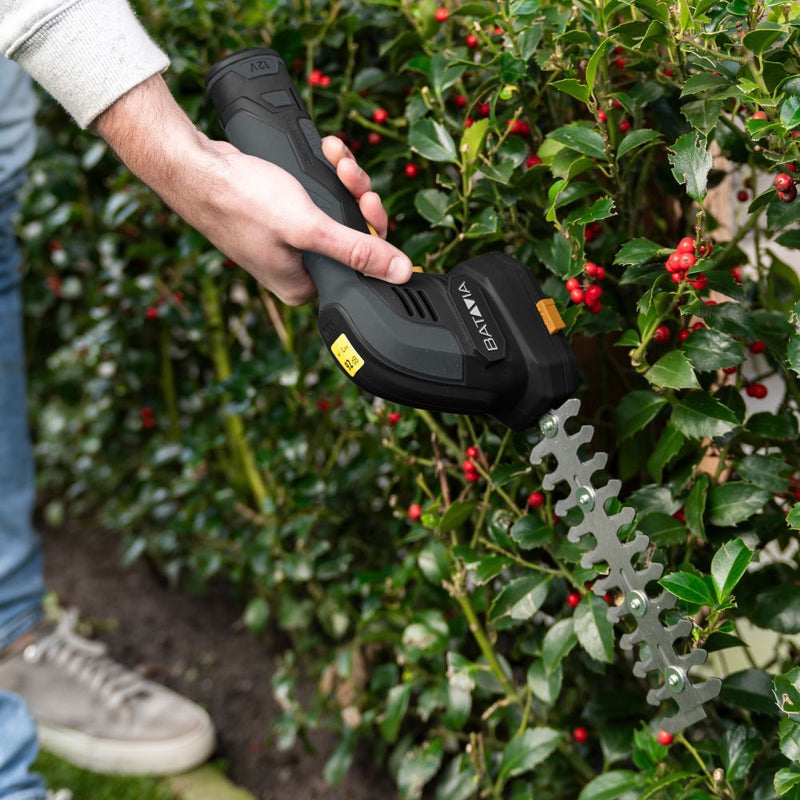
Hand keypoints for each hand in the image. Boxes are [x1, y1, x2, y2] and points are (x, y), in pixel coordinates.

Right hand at [202, 135, 410, 304]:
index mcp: (305, 286)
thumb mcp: (309, 227)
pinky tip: (326, 153)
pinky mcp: (283, 216)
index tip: (368, 201)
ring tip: (336, 156)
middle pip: (353, 235)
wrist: (195, 167)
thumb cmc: (242, 201)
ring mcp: (291, 241)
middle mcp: (299, 269)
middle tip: (350, 174)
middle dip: (357, 197)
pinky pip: (320, 197)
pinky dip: (327, 173)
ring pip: (339, 210)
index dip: (373, 231)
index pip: (361, 268)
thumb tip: (400, 273)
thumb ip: (357, 251)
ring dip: (345, 178)